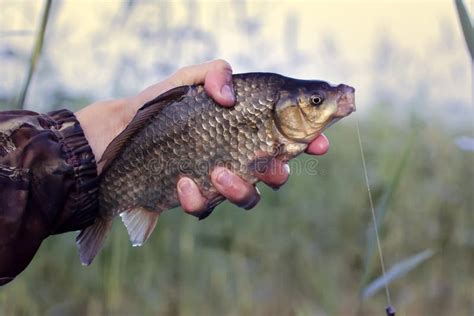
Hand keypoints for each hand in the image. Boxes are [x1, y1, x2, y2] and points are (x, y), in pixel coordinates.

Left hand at [76, 59, 328, 215]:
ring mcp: (213, 181)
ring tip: (220, 173)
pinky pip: (205, 207)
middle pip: (273, 173)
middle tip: (273, 165)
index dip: (308, 140)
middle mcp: (234, 157)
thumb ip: (211, 73)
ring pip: (246, 197)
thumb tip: (229, 95)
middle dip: (280, 173)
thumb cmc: (149, 111)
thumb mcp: (180, 82)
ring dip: (241, 189)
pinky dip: (198, 196)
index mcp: (240, 130)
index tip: (320, 142)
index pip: (284, 135)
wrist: (106, 142)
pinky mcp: (191, 198)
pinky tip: (184, 181)